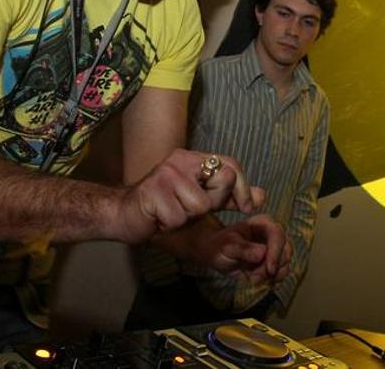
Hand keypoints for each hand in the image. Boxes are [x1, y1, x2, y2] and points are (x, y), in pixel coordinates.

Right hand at [116, 149, 262, 243]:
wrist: (123, 215)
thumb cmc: (163, 208)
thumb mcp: (200, 201)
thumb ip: (229, 197)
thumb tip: (261, 195)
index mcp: (192, 159)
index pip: (230, 164)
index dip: (243, 187)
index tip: (248, 207)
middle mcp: (180, 160)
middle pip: (220, 183)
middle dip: (213, 204)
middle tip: (191, 209)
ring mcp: (166, 174)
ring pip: (200, 206)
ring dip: (187, 218)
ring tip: (171, 213)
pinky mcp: (153, 192)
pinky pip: (178, 218)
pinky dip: (170, 225)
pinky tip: (158, 219)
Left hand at [201, 214, 292, 283]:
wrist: (218, 255)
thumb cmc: (221, 246)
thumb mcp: (228, 246)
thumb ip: (244, 249)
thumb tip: (262, 254)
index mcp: (263, 223)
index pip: (277, 235)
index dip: (276, 253)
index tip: (270, 270)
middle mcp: (273, 234)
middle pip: (285, 250)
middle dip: (272, 267)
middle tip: (254, 276)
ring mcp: (275, 248)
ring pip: (285, 263)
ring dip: (271, 275)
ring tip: (252, 277)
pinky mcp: (275, 261)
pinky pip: (282, 272)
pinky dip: (273, 279)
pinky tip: (258, 279)